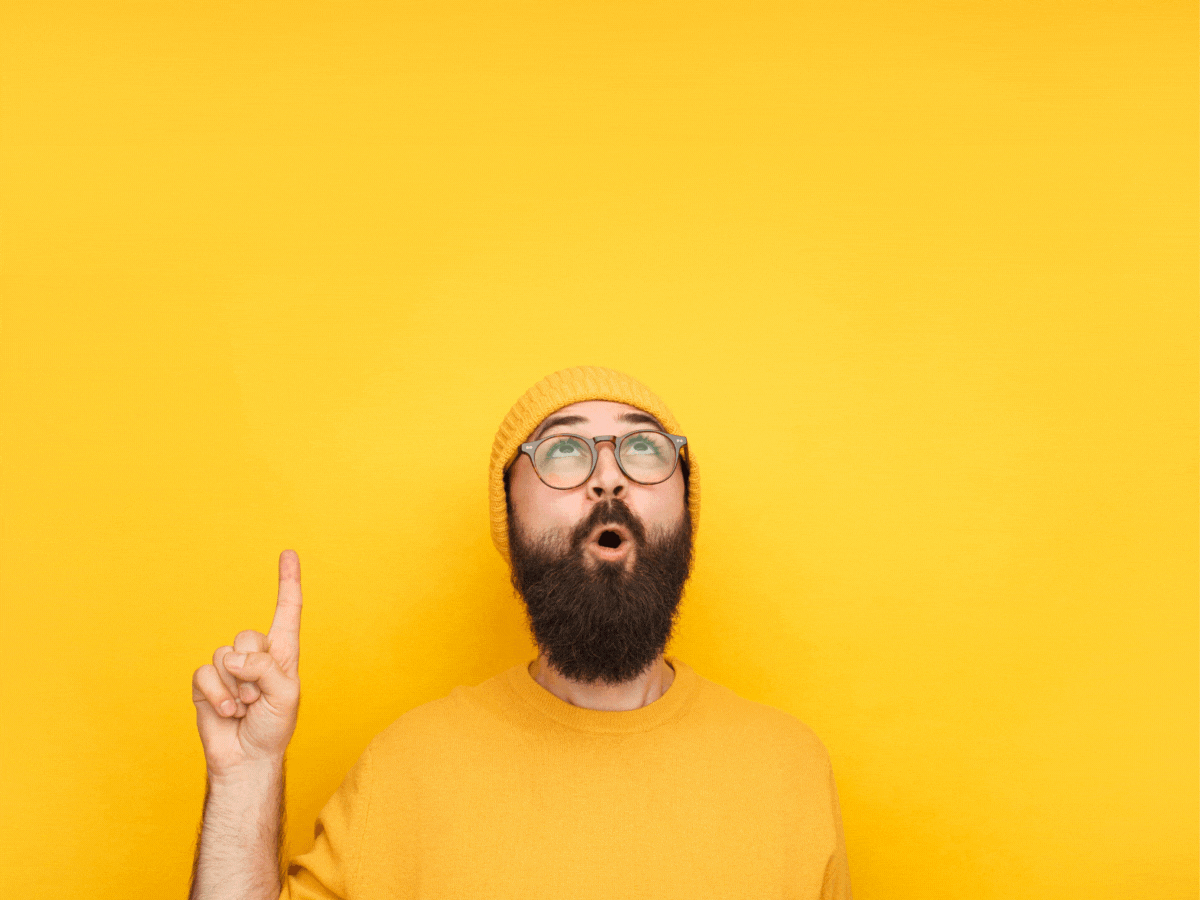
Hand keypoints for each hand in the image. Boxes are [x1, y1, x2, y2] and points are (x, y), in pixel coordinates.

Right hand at [192, 550, 302, 779]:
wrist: (248, 759)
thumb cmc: (274, 727)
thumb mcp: (285, 695)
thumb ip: (266, 668)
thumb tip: (232, 657)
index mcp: (283, 653)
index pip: (287, 611)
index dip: (288, 582)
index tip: (289, 553)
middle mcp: (255, 655)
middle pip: (247, 637)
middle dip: (253, 671)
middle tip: (259, 698)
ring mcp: (228, 668)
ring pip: (224, 656)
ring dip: (236, 687)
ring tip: (244, 707)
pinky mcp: (206, 683)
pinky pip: (204, 672)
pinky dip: (217, 694)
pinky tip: (227, 712)